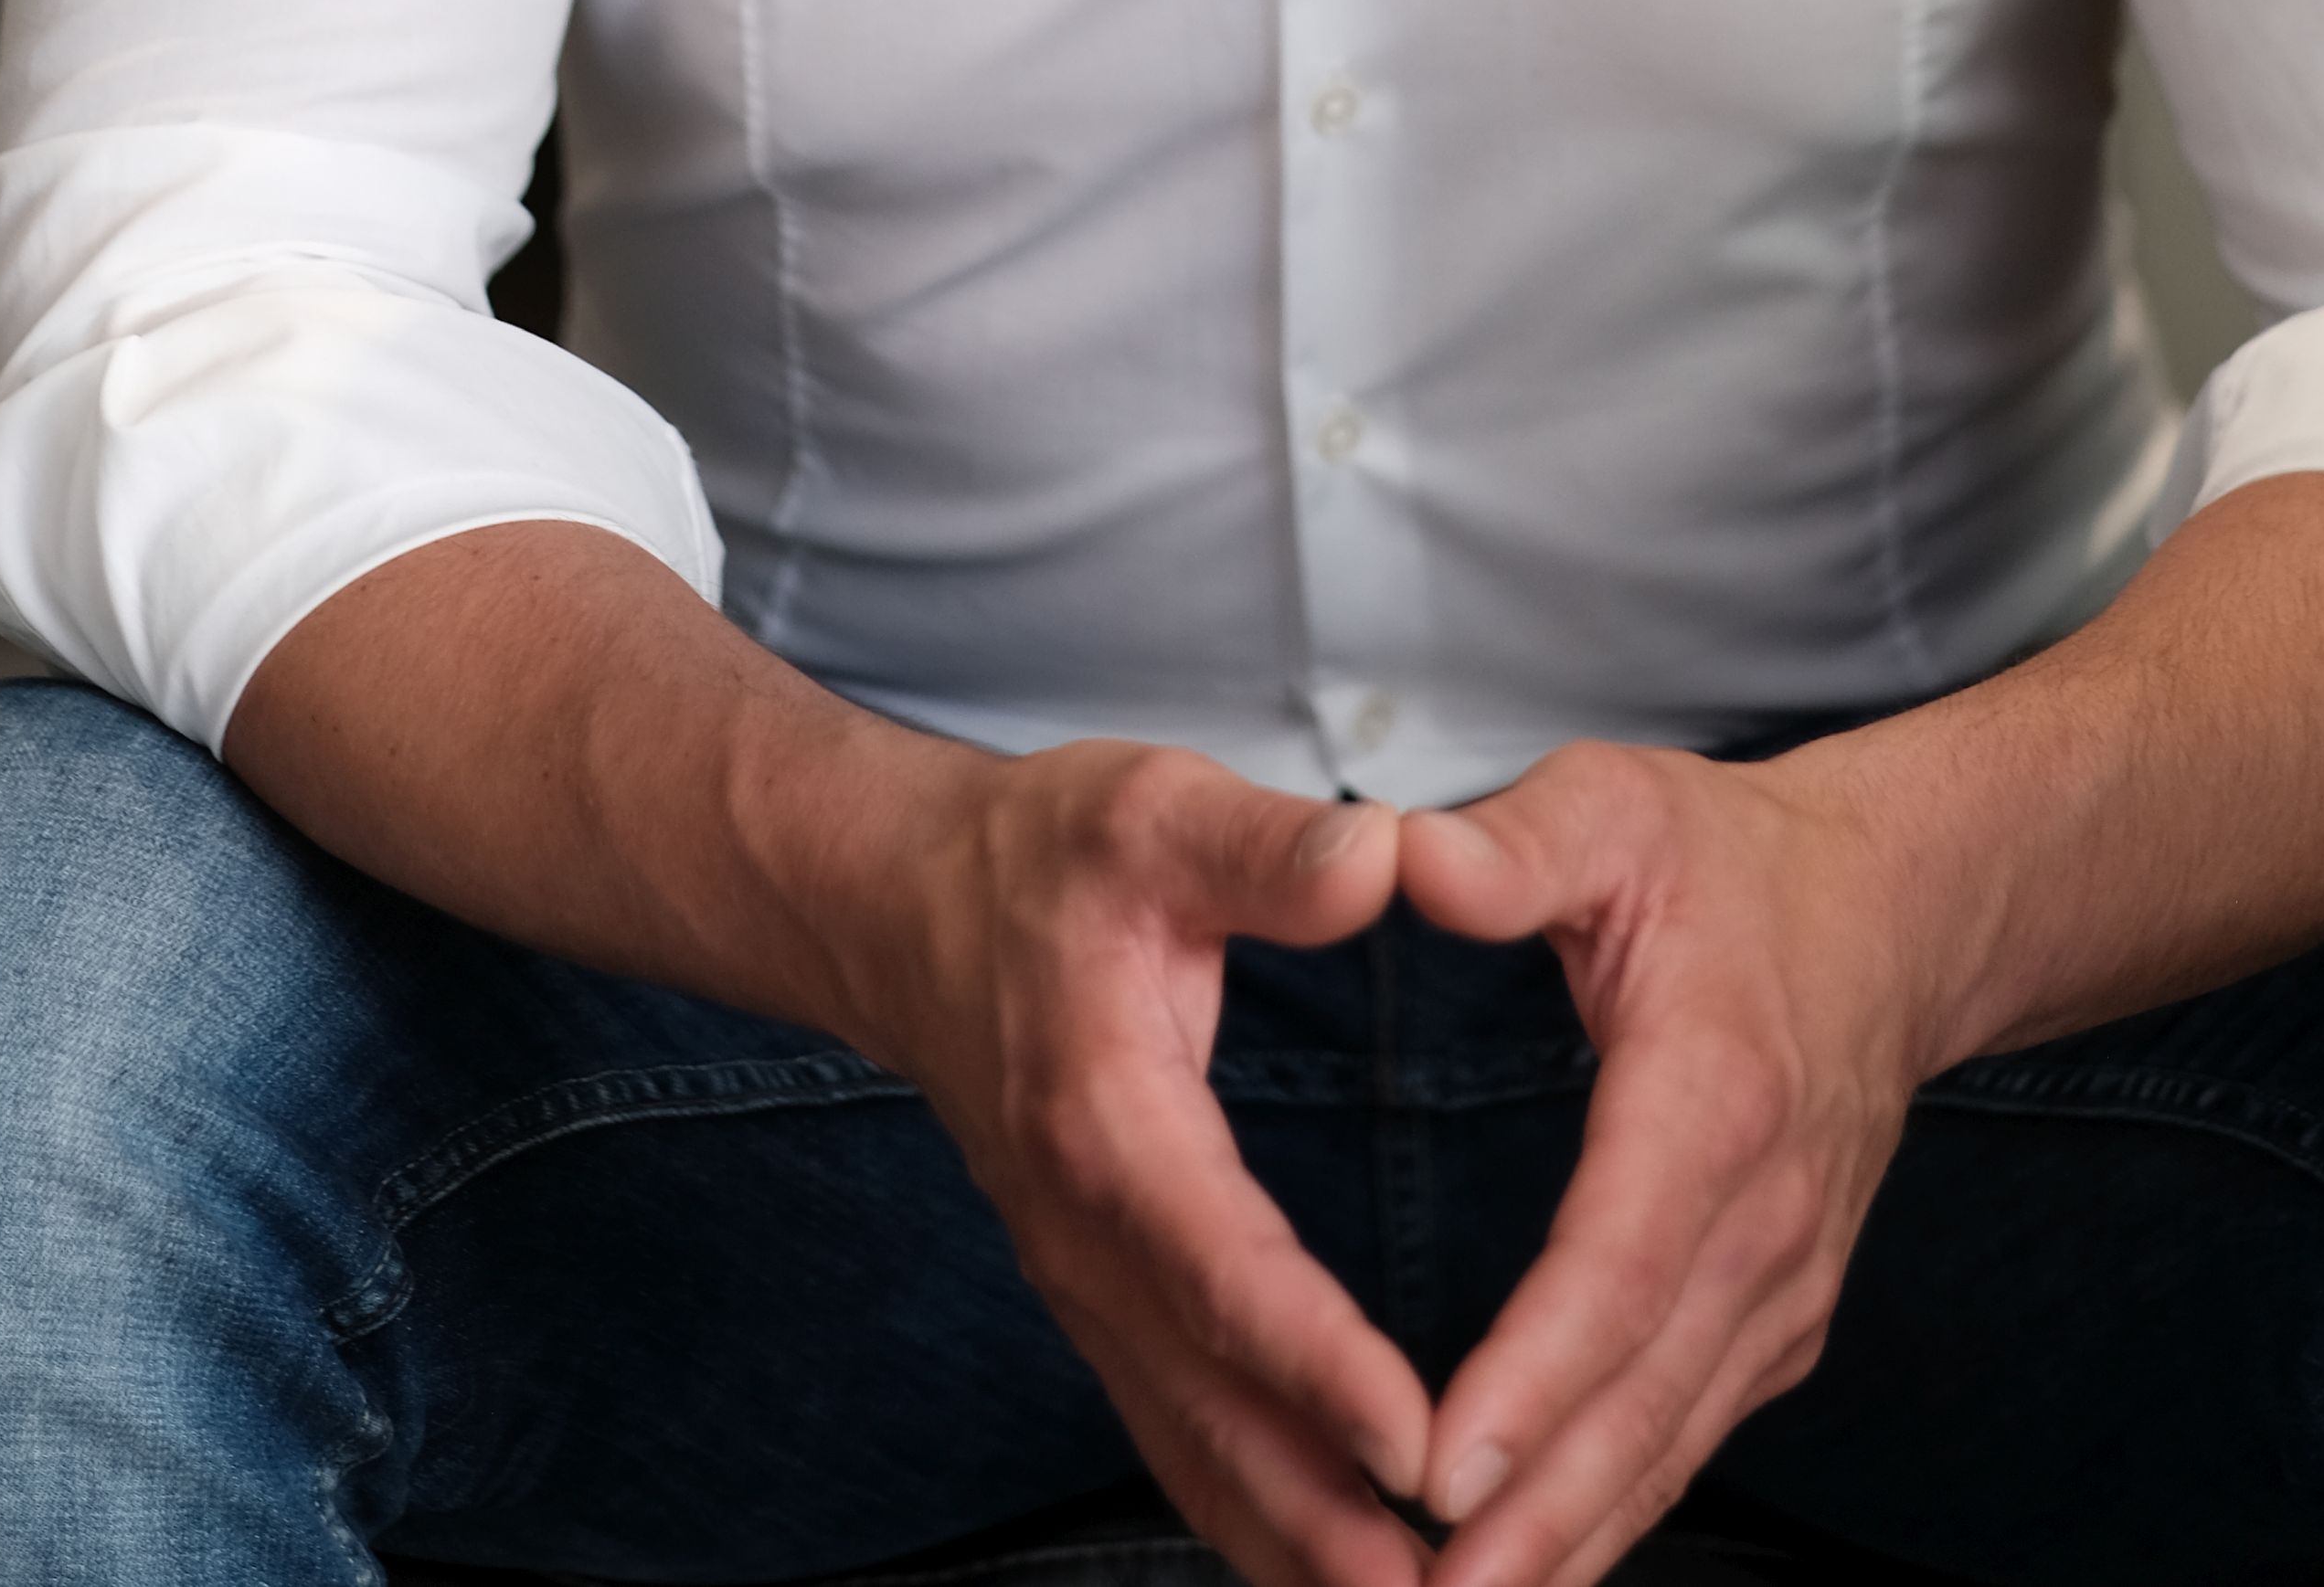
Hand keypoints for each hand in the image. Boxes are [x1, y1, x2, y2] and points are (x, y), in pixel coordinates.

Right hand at [864, 742, 1436, 1586]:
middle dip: (1328, 1523)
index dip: (1321, 1367)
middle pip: (1214, 1413)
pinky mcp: (1099, 1304)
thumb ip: (1268, 847)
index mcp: (1108, 1125)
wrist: (902, 910)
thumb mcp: (1152, 810)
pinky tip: (1335, 1566)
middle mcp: (1086, 1239)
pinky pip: (1182, 1436)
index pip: (1226, 1275)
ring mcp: (1084, 1288)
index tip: (1420, 1446)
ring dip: (1300, 1547)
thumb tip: (1381, 859)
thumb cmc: (1040, 859)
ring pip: (1197, 1452)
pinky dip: (1259, 1517)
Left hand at [1393, 746, 1930, 1586]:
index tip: (1441, 1467)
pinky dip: (1607, 1517)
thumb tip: (1412, 861)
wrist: (1889, 920)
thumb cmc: (1728, 864)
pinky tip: (1525, 1572)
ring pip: (1667, 1444)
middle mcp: (1764, 1216)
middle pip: (1643, 1396)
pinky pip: (1683, 1436)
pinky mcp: (1774, 1324)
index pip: (1618, 1264)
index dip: (1535, 1377)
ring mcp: (1780, 1284)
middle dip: (1537, 1517)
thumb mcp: (1616, 805)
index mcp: (1714, 1093)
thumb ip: (1516, 844)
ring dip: (1566, 1544)